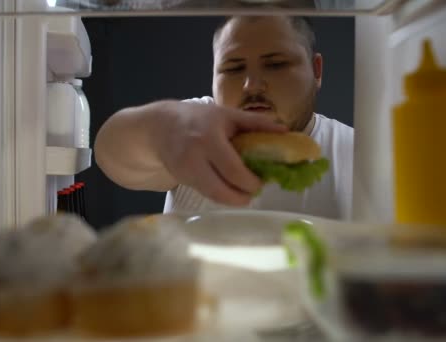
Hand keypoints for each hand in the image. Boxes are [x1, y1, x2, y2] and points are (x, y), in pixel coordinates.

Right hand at [151, 101, 286, 205]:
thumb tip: (285, 131)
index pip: (233, 170)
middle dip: (242, 196)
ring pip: (213, 196)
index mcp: (209, 139)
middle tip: (254, 192)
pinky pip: (205, 193)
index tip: (262, 182)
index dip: (250, 182)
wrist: (160, 127)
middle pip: (221, 190)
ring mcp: (186, 172)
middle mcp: (195, 158)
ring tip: (243, 193)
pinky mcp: (182, 181)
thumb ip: (255, 123)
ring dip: (232, 199)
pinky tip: (229, 188)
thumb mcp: (226, 115)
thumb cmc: (198, 118)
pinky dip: (220, 194)